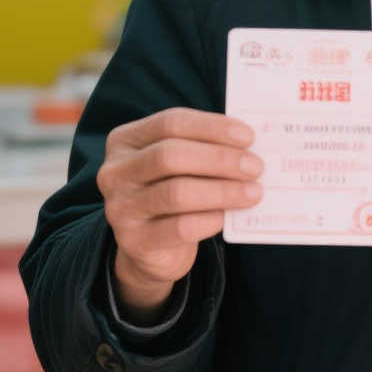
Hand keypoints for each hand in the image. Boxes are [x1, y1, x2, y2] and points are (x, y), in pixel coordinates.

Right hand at [98, 108, 263, 320]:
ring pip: (176, 193)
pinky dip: (210, 219)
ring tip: (253, 193)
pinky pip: (180, 227)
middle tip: (256, 167)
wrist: (150, 248)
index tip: (249, 137)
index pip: (171, 123)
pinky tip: (228, 217)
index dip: (212, 127)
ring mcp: (120, 207)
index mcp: (126, 140)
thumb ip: (203, 149)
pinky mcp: (135, 241)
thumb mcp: (180, 166)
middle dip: (220, 159)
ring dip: (223, 191)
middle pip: (170, 155)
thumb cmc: (173, 192)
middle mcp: (116, 171)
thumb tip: (250, 145)